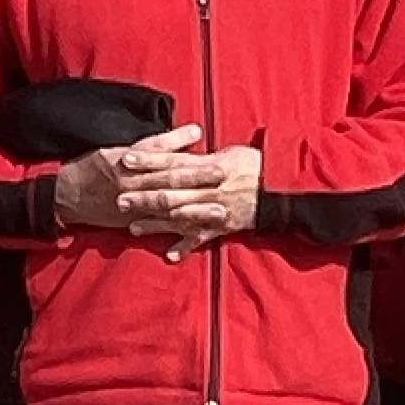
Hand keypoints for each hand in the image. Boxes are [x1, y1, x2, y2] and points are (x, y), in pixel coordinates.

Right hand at [54, 125, 211, 229]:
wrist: (67, 196)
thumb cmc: (93, 168)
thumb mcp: (117, 149)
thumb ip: (153, 144)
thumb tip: (189, 132)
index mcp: (128, 161)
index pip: (159, 152)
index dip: (181, 145)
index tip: (202, 137)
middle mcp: (132, 182)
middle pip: (168, 179)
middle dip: (196, 179)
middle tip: (222, 175)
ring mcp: (133, 205)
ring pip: (168, 207)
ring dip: (195, 210)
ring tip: (218, 211)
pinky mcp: (132, 222)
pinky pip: (158, 228)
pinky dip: (176, 232)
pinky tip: (196, 233)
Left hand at [124, 143, 261, 262]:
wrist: (285, 189)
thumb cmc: (256, 166)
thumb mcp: (231, 153)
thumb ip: (203, 156)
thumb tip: (181, 149)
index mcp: (213, 166)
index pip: (174, 161)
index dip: (150, 161)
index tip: (127, 160)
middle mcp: (211, 189)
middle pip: (171, 191)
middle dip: (144, 195)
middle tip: (119, 199)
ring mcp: (216, 210)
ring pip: (180, 217)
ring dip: (156, 223)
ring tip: (133, 228)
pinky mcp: (223, 226)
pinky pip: (201, 239)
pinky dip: (186, 247)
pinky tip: (169, 256)